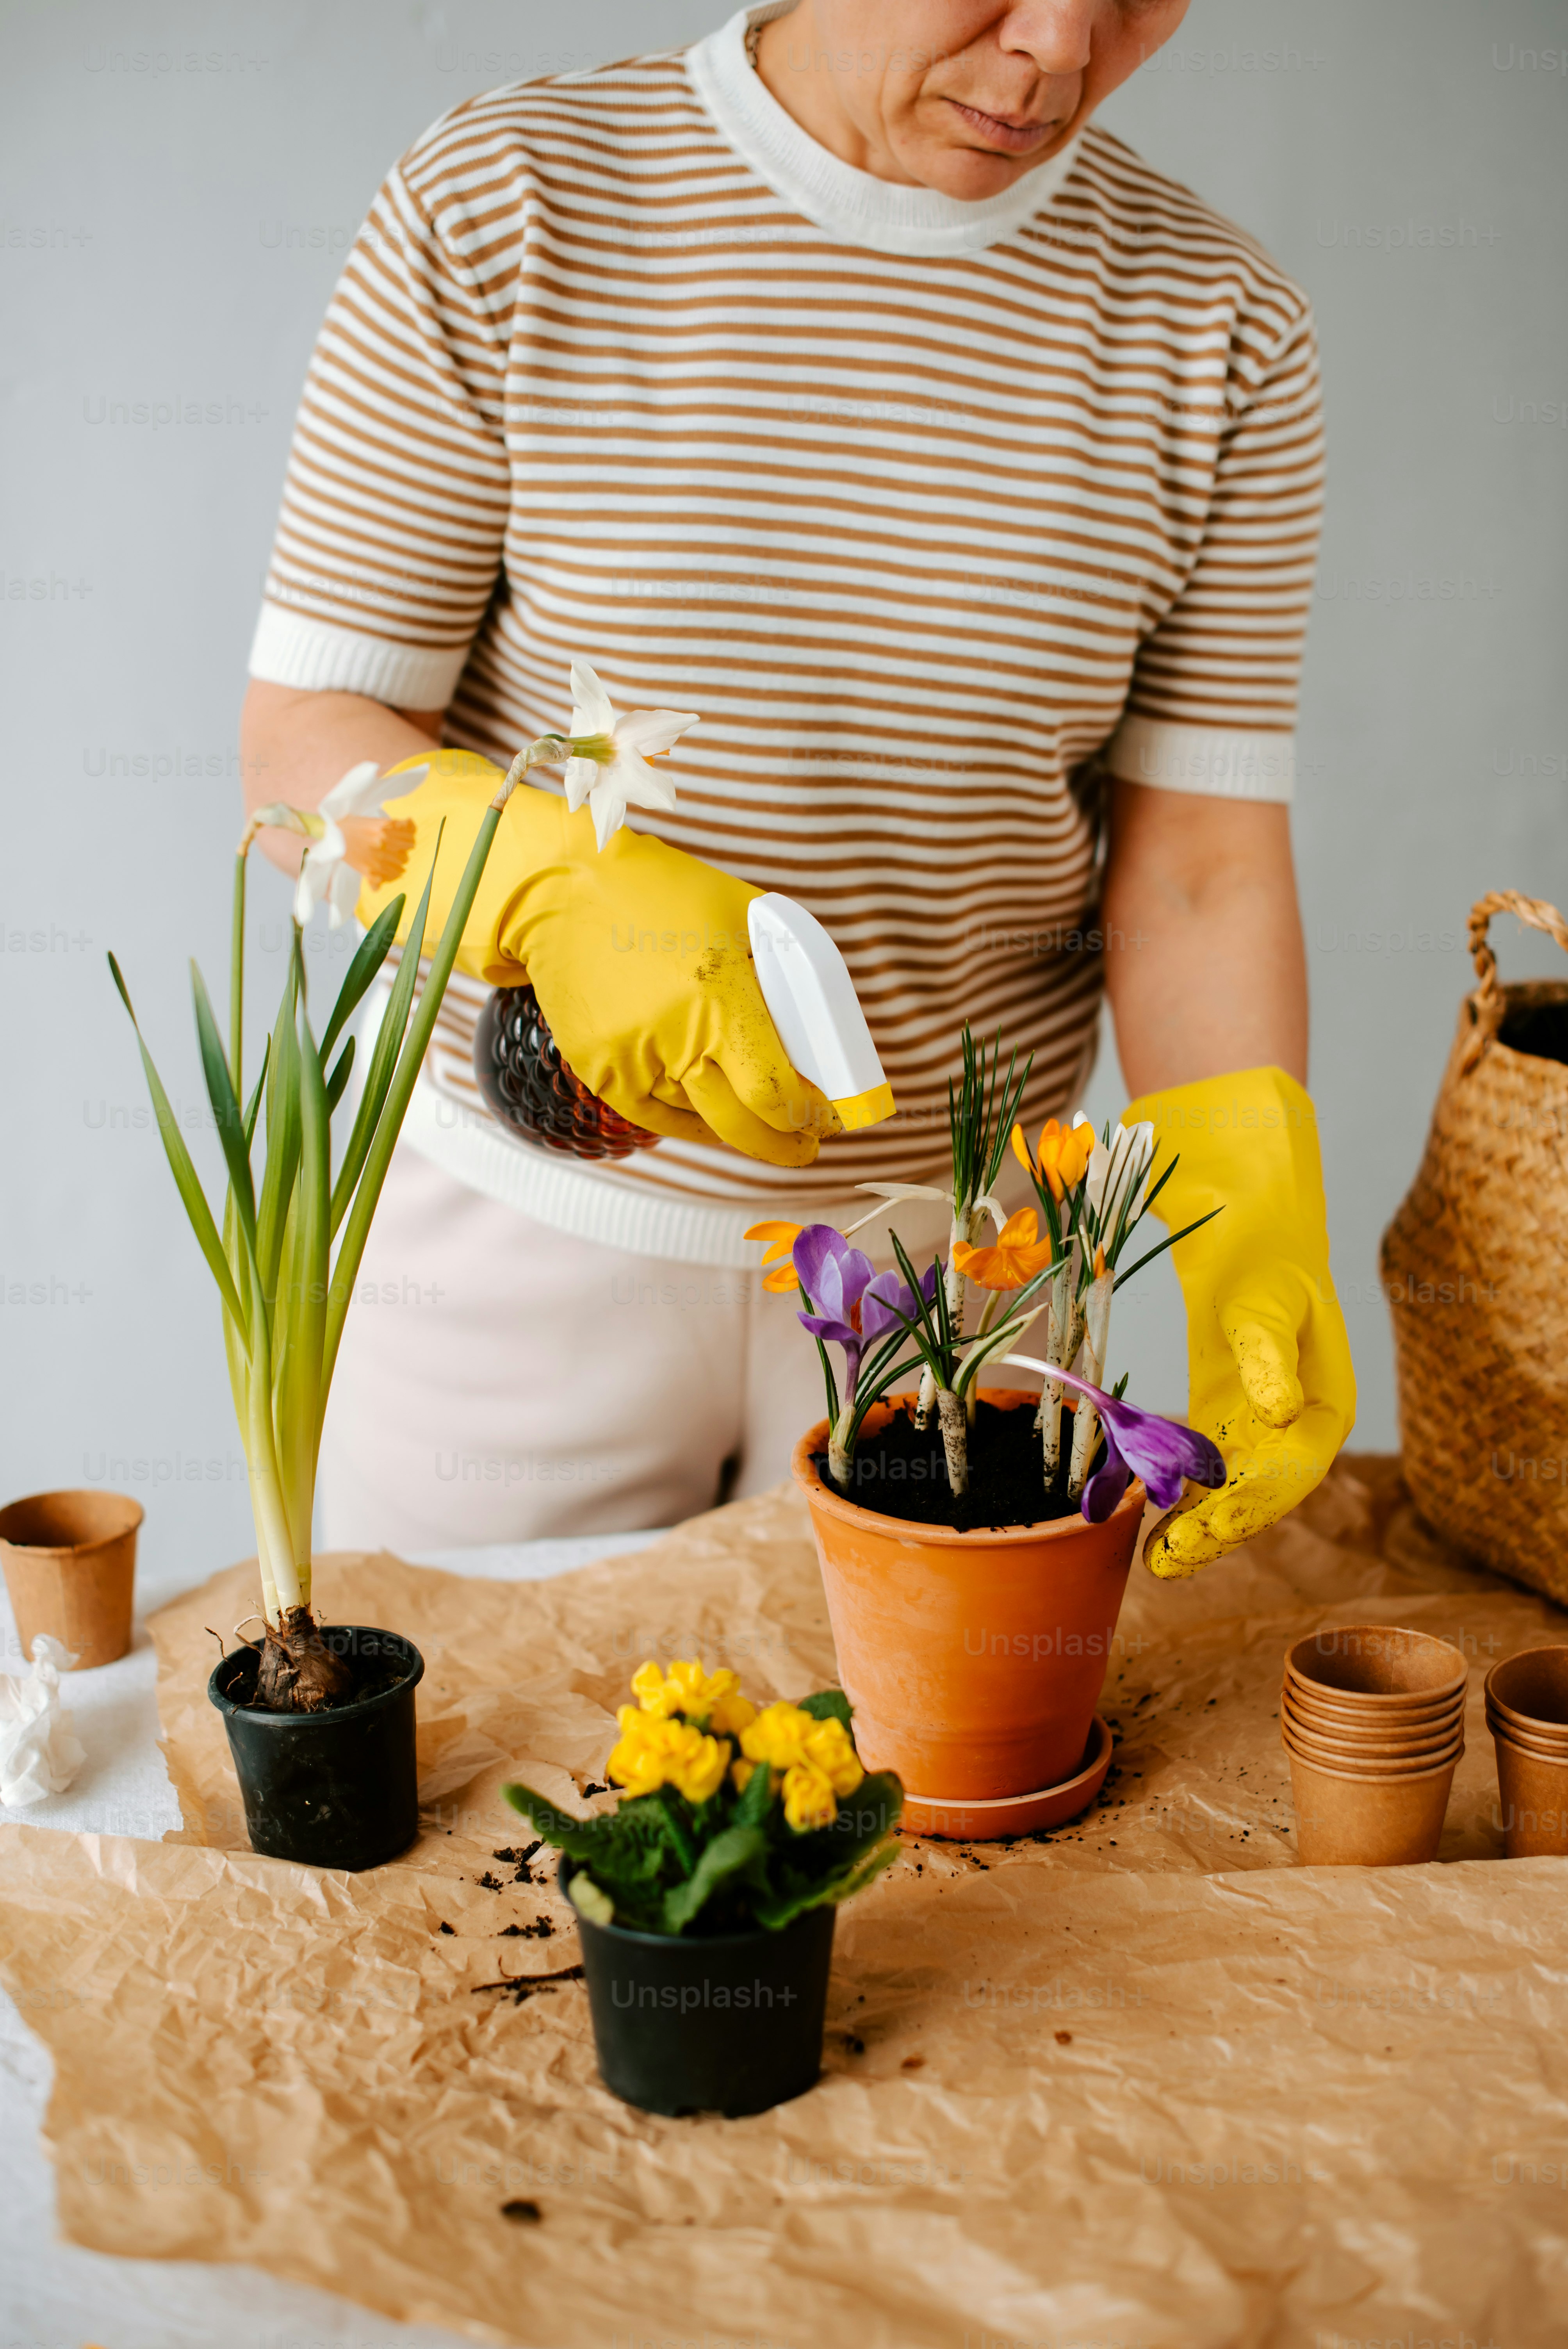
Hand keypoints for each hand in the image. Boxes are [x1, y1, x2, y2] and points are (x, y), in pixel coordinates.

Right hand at [357, 751, 837, 1166]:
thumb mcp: (745, 917)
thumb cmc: (664, 894)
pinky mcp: (600, 1070)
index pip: (774, 1091)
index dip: (808, 1116)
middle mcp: (676, 1037)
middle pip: (743, 1124)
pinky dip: (692, 1122)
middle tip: (805, 1144)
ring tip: (763, 1123)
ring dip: (739, 1129)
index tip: (826, 1118)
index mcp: (720, 997)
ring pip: (702, 1122)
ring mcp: (632, 1060)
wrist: (563, 888)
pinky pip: (658, 1118)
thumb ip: (787, 974)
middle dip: (783, 1142)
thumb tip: (820, 1035)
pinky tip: (714, 1119)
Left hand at [1120, 1066, 1356, 1576]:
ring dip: (1194, 1525)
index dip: (1251, 1504)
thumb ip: (1268, 1353)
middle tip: (1166, 1560)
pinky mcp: (1220, 1412)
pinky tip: (1145, 1517)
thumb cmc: (1262, 1254)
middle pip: (1259, 1494)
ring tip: (1155, 1562)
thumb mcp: (1264, 1298)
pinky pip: (1203, 1466)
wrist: (1243, 1218)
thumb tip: (1277, 1412)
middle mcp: (1294, 1424)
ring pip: (1228, 1489)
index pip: (1292, 1472)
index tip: (1208, 1526)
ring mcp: (1256, 1423)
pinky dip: (1177, 1492)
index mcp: (1324, 1405)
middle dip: (1217, 1530)